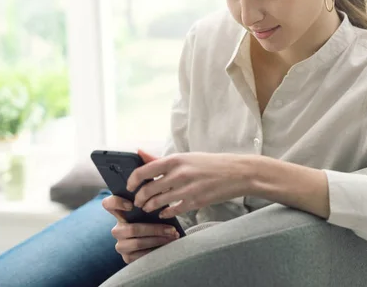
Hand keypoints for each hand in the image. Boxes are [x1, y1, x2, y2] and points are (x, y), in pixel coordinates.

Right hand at [102, 194, 179, 263]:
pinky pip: (140, 255)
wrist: (158, 242)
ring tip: (172, 236)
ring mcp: (121, 244)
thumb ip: (152, 199)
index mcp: (121, 214)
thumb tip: (160, 189)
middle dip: (154, 229)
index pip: (108, 204)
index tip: (131, 205)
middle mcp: (118, 229)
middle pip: (131, 229)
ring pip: (138, 243)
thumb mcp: (152, 210)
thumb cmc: (154, 221)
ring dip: (158, 239)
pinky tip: (167, 245)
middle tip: (171, 228)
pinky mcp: (127, 258)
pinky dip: (156, 250)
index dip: (116, 203)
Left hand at [127, 149, 252, 218]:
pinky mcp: (195, 202)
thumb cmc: (211, 164)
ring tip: (148, 208)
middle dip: (139, 198)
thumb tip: (140, 153)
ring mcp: (187, 189)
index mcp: (175, 160)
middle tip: (138, 202)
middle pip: (148, 190)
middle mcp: (179, 174)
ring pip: (158, 202)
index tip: (129, 186)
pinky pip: (173, 211)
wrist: (237, 173)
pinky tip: (164, 213)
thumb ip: (162, 160)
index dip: (132, 181)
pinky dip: (165, 213)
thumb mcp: (187, 157)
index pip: (144, 171)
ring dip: (150, 207)